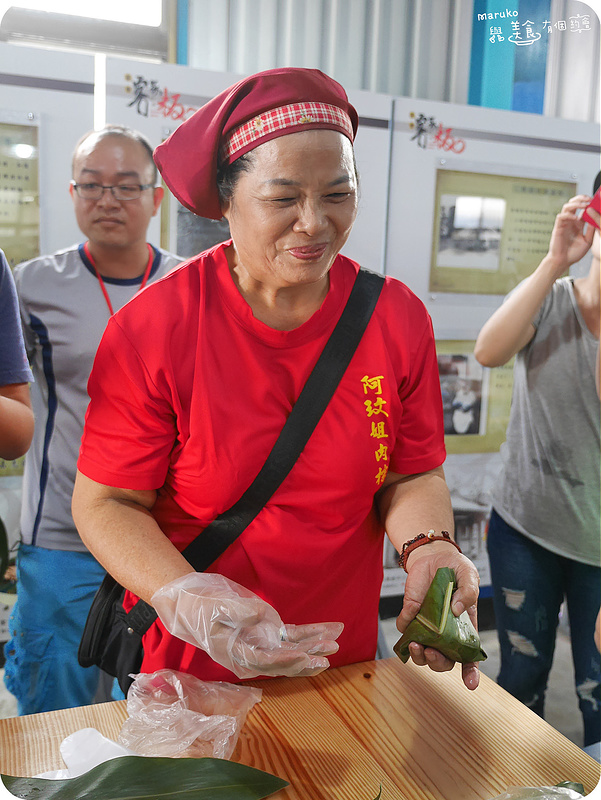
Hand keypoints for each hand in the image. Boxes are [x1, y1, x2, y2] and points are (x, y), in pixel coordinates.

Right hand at [152, 572, 342, 678]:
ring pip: (294, 648)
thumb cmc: (202, 609)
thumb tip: (262, 614)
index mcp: (238, 655)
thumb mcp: (216, 609)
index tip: (303, 655)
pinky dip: (312, 632)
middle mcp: (254, 654)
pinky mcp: (269, 632)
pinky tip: (330, 630)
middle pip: (285, 662)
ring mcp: (264, 643)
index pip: (266, 662)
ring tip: (336, 642)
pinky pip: (294, 635)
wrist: (194, 605)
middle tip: (327, 656)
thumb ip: (239, 612)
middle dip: (307, 660)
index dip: (285, 660)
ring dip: (315, 646)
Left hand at [396, 542, 480, 689]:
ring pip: (420, 652)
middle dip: (436, 663)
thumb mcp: (469, 575)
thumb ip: (468, 592)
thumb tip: (456, 610)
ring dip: (417, 655)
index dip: (470, 673)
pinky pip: (405, 628)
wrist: (433, 556)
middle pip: (442, 661)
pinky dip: (405, 627)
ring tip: (415, 644)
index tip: (471, 684)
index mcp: (465, 628)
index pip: (469, 657)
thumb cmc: (456, 569)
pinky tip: (409, 618)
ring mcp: (427, 626)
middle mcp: (445, 632)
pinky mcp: (410, 614)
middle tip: (431, 652)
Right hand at [546, 195, 596, 276]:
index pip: (582, 209)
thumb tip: (595, 219)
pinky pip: (561, 216)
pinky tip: (576, 218)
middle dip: (581, 198)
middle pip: (574, 204)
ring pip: (567, 207)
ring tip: (584, 205)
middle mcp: (570, 222)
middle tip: (589, 199)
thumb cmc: (574, 253)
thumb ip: (591, 230)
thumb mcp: (588, 241)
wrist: (563, 262)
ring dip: (576, 203)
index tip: (596, 201)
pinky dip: (569, 215)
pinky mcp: (558, 228)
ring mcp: (564, 224)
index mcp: (578, 224)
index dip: (588, 203)